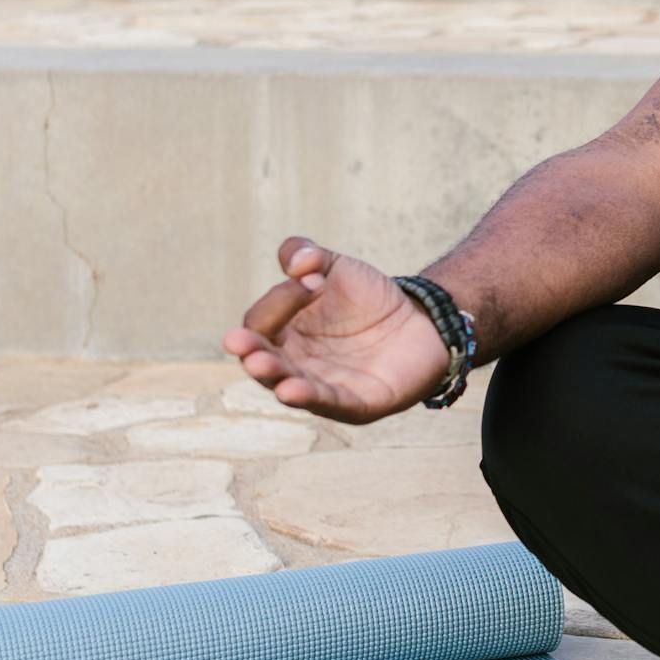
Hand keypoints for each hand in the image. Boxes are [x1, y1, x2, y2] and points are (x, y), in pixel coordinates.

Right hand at [220, 236, 449, 424]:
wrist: (423, 322)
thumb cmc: (370, 300)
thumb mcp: (338, 268)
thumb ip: (309, 255)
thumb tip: (297, 263)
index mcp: (284, 332)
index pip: (261, 322)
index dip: (279, 300)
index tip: (313, 279)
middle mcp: (295, 362)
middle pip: (261, 360)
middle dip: (250, 350)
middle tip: (237, 341)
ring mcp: (322, 385)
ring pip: (286, 385)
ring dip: (271, 376)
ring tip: (259, 364)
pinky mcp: (353, 404)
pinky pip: (327, 403)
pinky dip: (308, 397)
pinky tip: (289, 390)